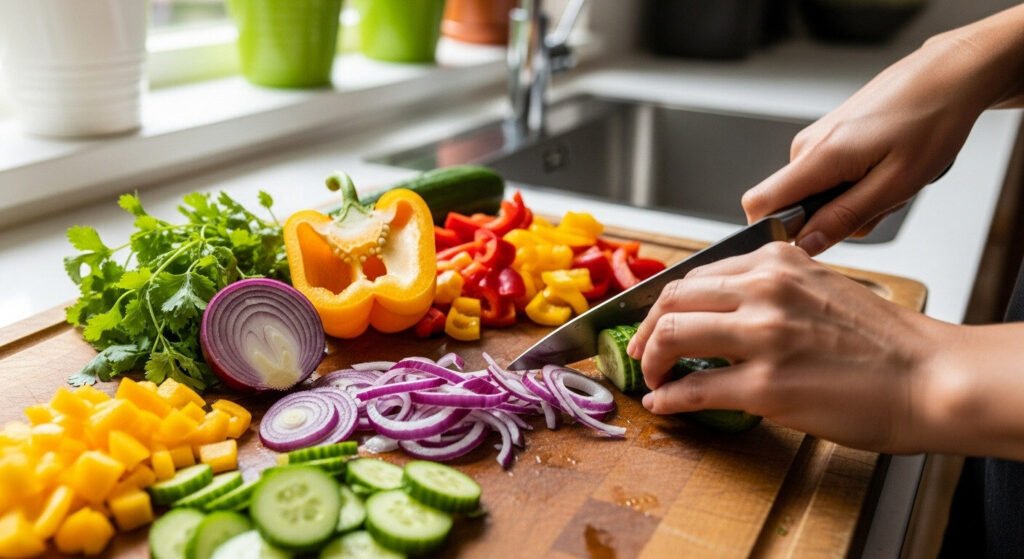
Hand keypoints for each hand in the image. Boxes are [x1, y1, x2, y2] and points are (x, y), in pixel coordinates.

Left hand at [625, 242, 945, 452]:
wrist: (931, 377)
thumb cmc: (884, 340)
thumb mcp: (820, 288)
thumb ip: (770, 288)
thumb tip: (720, 309)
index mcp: (777, 264)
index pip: (694, 275)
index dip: (663, 303)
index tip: (653, 320)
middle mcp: (765, 292)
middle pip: (672, 300)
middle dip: (645, 328)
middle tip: (641, 350)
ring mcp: (763, 338)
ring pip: (670, 336)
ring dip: (649, 360)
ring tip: (651, 377)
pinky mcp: (766, 386)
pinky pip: (695, 390)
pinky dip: (669, 398)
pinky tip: (665, 404)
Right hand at [741, 29, 1006, 255]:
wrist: (948, 75)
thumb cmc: (932, 120)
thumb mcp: (896, 183)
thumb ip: (846, 217)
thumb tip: (807, 243)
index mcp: (819, 156)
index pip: (759, 204)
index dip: (776, 230)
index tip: (814, 238)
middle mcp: (806, 145)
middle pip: (793, 206)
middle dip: (833, 218)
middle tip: (880, 202)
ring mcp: (816, 139)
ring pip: (816, 193)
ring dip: (851, 200)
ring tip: (889, 180)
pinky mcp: (828, 137)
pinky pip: (828, 176)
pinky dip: (856, 182)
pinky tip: (884, 167)